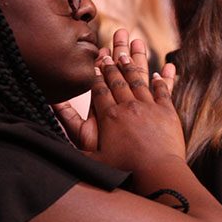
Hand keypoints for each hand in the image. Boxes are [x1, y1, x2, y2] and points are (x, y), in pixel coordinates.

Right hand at [55, 29, 180, 171]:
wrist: (156, 173)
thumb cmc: (123, 169)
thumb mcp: (90, 154)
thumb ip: (71, 130)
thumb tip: (53, 112)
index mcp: (109, 115)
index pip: (100, 88)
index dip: (97, 73)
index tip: (96, 59)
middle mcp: (128, 106)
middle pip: (119, 79)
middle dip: (114, 62)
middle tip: (112, 47)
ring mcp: (149, 107)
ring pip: (140, 80)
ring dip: (136, 63)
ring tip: (133, 48)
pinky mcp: (168, 113)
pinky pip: (164, 91)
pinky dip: (162, 81)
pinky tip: (160, 72)